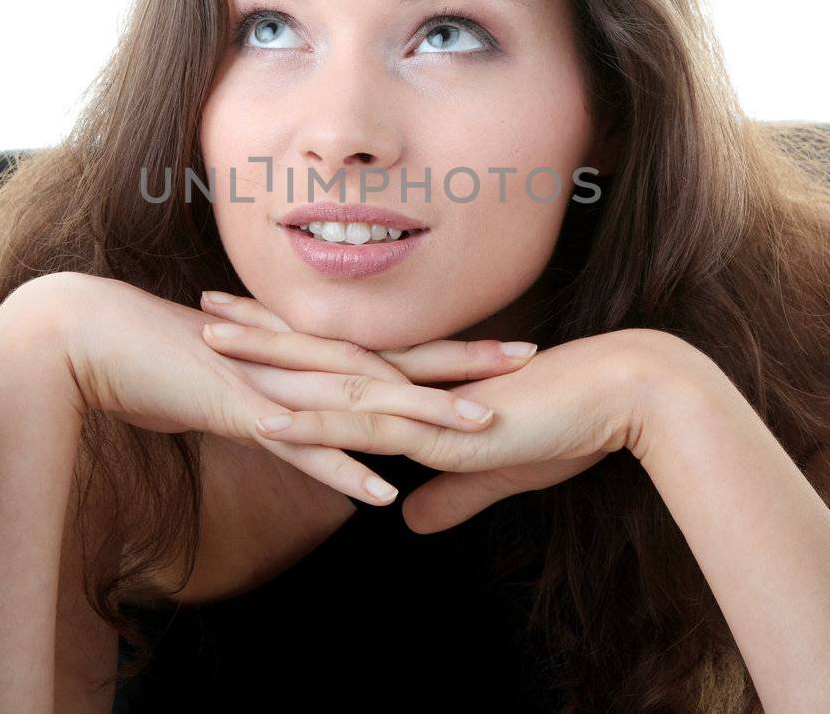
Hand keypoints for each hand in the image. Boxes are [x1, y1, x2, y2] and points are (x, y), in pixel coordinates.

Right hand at [27, 272, 526, 506]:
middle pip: (398, 365)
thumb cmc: (167, 358)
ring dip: (421, 417)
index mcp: (307, 352)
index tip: (511, 345)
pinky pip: (301, 449)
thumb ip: (284, 392)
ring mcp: (277, 387)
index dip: (455, 348)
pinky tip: (381, 492)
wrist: (99, 338)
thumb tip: (313, 411)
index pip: (395, 349)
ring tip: (480, 430)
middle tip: (531, 360)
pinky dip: (341, 471)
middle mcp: (303, 364)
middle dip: (465, 364)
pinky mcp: (243, 413)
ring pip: (361, 404)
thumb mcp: (241, 375)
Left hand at [203, 321, 665, 533]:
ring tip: (210, 346)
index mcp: (424, 383)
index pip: (348, 356)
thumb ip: (450, 495)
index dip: (298, 339)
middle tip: (205, 308)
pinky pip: (362, 428)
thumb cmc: (573, 425)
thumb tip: (409, 520)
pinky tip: (263, 422)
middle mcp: (414, 382)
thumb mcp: (498, 473)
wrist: (624, 397)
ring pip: (329, 379)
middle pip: (325, 352)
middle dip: (263, 331)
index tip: (254, 320)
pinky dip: (310, 427)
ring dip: (267, 363)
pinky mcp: (439, 430)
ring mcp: (423, 402)